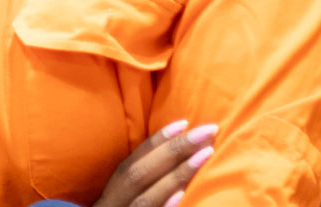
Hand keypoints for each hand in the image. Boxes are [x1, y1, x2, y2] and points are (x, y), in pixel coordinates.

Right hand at [94, 121, 218, 206]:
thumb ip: (141, 188)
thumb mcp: (124, 205)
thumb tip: (174, 163)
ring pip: (145, 199)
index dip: (155, 142)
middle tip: (208, 129)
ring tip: (205, 155)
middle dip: (173, 150)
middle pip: (138, 175)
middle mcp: (112, 206)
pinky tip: (181, 197)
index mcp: (111, 196)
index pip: (131, 162)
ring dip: (175, 175)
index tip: (183, 122)